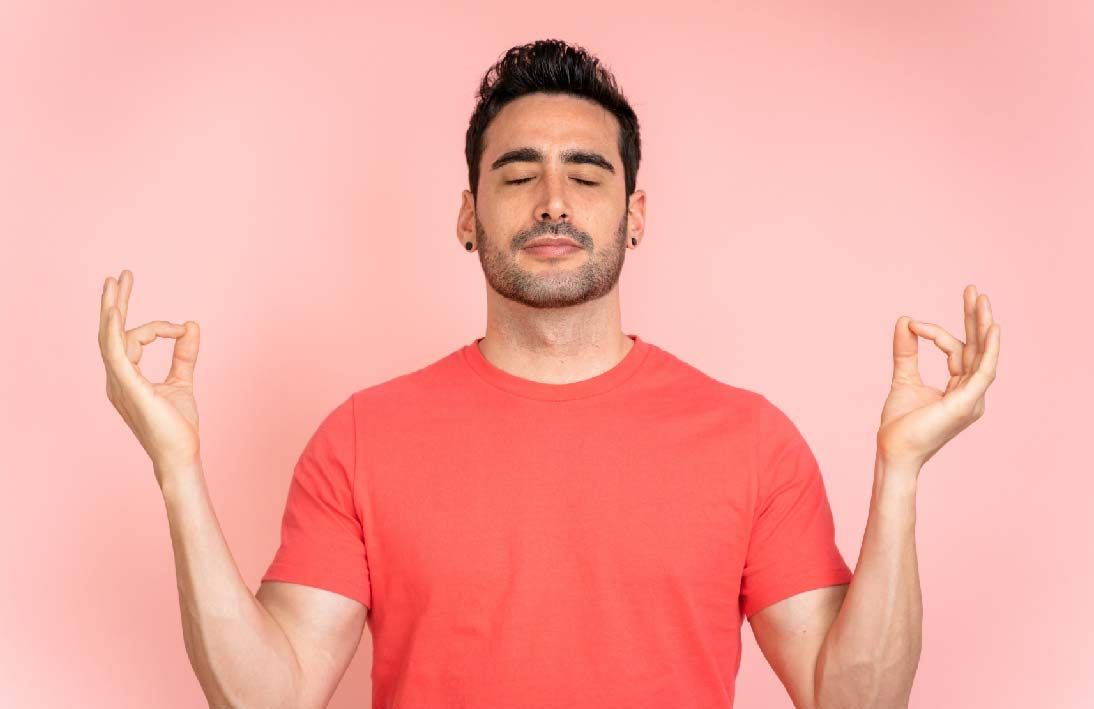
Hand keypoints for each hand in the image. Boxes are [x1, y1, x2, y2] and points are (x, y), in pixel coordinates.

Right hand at [98, 269, 201, 484]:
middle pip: (111, 332)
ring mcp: (119, 383)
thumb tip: (190, 325)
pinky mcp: (129, 387)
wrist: (181, 454)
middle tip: (120, 275)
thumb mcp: (182, 380)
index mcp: (127, 377)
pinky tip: (116, 313)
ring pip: (111, 338)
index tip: (181, 327)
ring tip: (116, 281)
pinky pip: (117, 354)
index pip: (130, 339)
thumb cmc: (177, 426)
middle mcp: (117, 378)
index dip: (156, 326)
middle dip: (116, 302)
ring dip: (114, 308)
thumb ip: (183, 354)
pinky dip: (116, 332)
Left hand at [877, 284, 1000, 468]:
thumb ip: (907, 351)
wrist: (893, 451)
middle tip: (973, 290)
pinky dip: (988, 350)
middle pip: (978, 348)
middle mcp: (972, 393)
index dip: (935, 333)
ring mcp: (973, 399)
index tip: (913, 323)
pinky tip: (992, 329)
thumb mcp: (903, 378)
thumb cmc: (900, 424)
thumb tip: (905, 320)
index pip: (956, 351)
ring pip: (982, 355)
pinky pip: (984, 371)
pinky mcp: (967, 403)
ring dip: (982, 325)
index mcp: (959, 388)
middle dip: (975, 318)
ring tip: (980, 299)